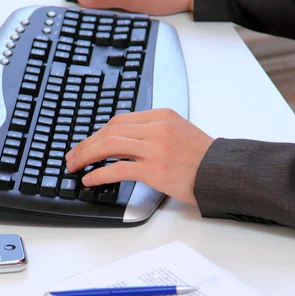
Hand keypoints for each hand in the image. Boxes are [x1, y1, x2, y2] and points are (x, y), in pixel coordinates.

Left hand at [65, 109, 213, 205]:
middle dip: (85, 144)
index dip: (97, 133)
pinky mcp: (155, 170)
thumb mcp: (179, 133)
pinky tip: (89, 179)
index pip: (119, 121)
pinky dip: (99, 173)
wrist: (222, 173)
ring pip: (109, 146)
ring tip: (74, 166)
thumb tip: (125, 142)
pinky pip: (118, 168)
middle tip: (72, 156)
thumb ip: (153, 132)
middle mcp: (156, 128)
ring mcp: (155, 148)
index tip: (87, 144)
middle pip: (109, 131)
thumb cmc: (202, 158)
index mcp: (161, 116)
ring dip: (86, 156)